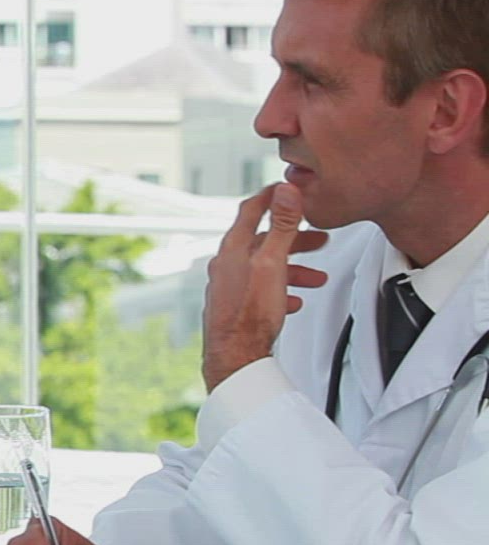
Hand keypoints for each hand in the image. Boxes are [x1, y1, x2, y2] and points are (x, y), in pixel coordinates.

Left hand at [201, 183, 329, 390]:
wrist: (236, 356)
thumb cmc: (250, 313)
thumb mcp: (273, 263)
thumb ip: (281, 227)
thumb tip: (286, 191)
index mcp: (233, 249)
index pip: (251, 210)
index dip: (271, 196)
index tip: (287, 189)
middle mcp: (226, 265)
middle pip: (263, 241)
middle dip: (294, 239)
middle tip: (318, 239)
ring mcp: (228, 286)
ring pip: (265, 267)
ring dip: (293, 268)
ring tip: (316, 277)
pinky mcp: (233, 306)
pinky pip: (261, 290)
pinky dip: (280, 289)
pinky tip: (293, 300)